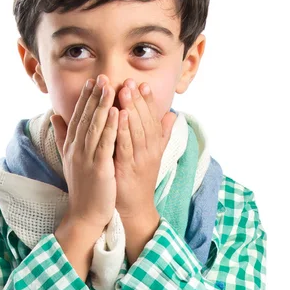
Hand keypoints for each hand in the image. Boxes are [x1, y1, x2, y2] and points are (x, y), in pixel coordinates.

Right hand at [50, 76, 118, 230]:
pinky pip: (105, 143)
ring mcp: (86, 158)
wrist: (85, 215)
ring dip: (103, 105)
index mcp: (71, 146)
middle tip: (102, 76)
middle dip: (94, 96)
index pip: (78, 117)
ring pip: (95, 126)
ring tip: (111, 87)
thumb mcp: (69, 159)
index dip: (85, 98)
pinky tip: (117, 112)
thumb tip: (54, 115)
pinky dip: (110, 126)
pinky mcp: (99, 168)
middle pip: (86, 117)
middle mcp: (76, 149)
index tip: (92, 81)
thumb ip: (62, 136)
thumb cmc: (82, 187)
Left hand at [114, 77, 176, 220]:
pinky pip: (126, 146)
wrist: (134, 208)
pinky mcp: (128, 168)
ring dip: (131, 109)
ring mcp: (140, 159)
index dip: (148, 101)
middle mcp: (150, 150)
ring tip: (124, 91)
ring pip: (137, 130)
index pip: (152, 118)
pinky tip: (118, 116)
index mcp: (154, 146)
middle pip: (145, 120)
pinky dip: (123, 130)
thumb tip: (171, 114)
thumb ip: (161, 135)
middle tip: (131, 81)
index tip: (142, 84)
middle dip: (138, 100)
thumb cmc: (140, 179)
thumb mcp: (153, 154)